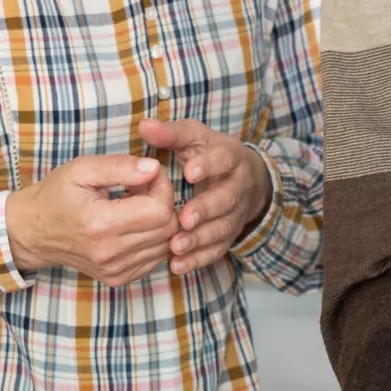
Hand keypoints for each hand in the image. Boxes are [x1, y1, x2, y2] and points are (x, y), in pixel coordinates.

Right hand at [4, 154, 174, 284]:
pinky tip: (134, 225)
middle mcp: (110, 252)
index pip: (160, 210)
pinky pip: (154, 258)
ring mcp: (114, 270)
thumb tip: (154, 168)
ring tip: (137, 207)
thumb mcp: (82, 169)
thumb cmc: (56, 195)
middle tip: (143, 189)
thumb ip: (120, 166)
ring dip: (159, 222)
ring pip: (165, 245)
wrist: (33, 232)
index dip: (162, 188)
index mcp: (101, 223)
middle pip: (167, 228)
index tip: (149, 176)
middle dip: (163, 203)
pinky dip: (153, 240)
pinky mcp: (117, 278)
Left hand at [139, 119, 270, 276]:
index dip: (209, 166)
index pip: (223, 160)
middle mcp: (238, 187)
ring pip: (222, 229)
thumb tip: (144, 125)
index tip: (190, 173)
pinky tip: (178, 264)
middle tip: (183, 219)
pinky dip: (198, 259)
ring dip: (200, 239)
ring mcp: (235, 214)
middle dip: (206, 210)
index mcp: (230, 158)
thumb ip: (171, 133)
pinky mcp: (228, 235)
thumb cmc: (211, 153)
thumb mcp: (195, 137)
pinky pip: (217, 250)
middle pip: (226, 199)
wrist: (246, 179)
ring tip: (176, 246)